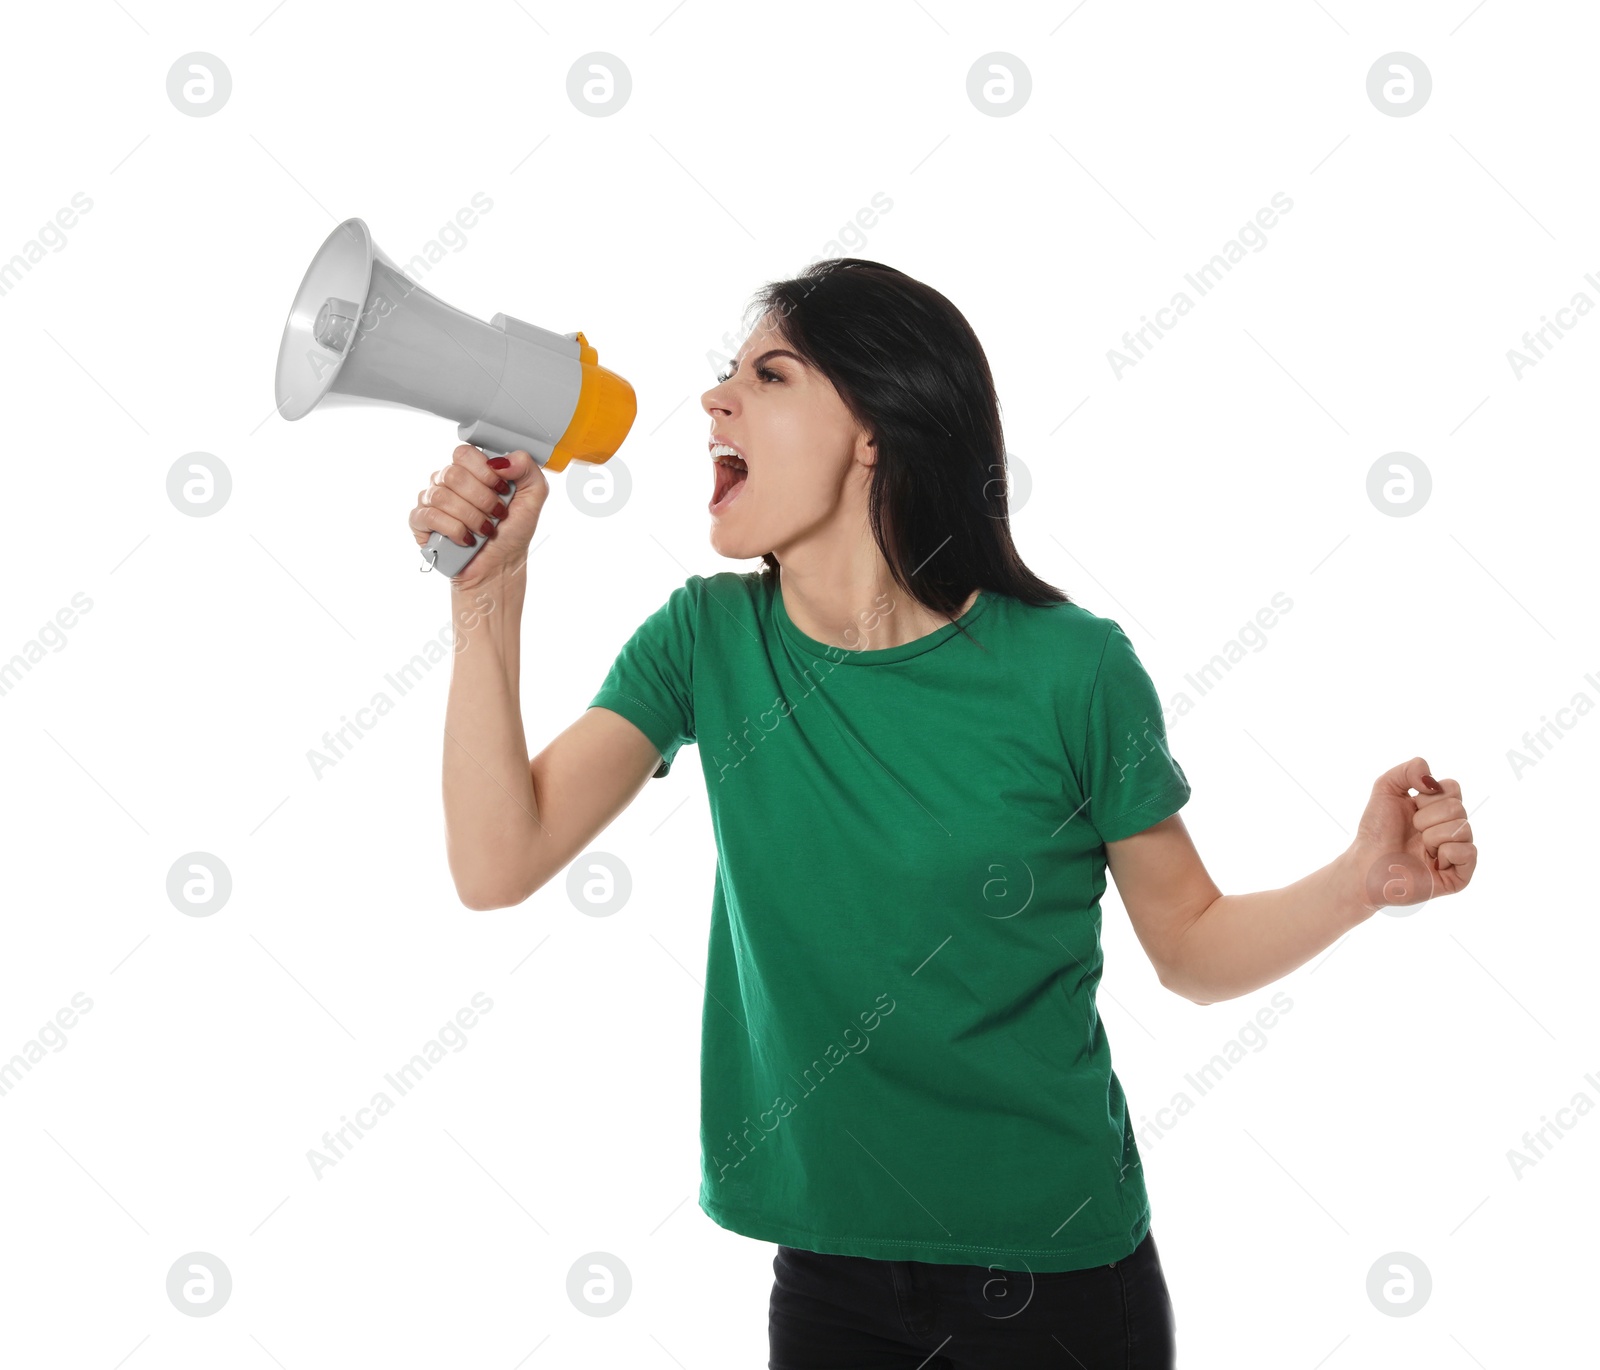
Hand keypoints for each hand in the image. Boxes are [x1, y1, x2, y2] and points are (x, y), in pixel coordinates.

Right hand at [408, 444, 548, 591]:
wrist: (500, 565)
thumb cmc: (512, 532)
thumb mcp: (533, 496)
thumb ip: (526, 468)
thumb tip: (501, 460)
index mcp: (471, 470)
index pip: (464, 453)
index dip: (484, 472)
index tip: (501, 489)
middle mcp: (447, 481)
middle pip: (453, 475)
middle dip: (482, 500)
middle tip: (496, 514)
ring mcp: (431, 500)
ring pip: (442, 497)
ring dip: (471, 518)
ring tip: (484, 529)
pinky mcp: (420, 521)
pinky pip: (429, 516)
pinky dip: (455, 530)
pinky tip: (467, 539)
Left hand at [1347, 757, 1477, 914]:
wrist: (1367, 865)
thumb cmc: (1376, 831)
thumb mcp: (1386, 788)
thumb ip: (1409, 770)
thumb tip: (1434, 781)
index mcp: (1437, 809)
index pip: (1453, 787)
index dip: (1429, 795)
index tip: (1412, 807)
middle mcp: (1450, 829)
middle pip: (1457, 807)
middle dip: (1427, 817)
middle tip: (1413, 831)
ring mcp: (1455, 852)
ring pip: (1462, 828)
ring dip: (1432, 835)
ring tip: (1419, 847)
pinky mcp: (1459, 875)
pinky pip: (1468, 852)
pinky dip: (1446, 853)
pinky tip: (1432, 861)